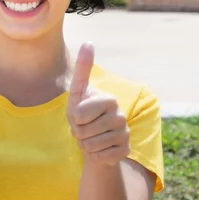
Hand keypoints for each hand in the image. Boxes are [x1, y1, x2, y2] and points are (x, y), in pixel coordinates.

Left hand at [67, 43, 129, 165]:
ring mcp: (125, 133)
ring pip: (91, 146)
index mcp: (109, 99)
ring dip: (85, 145)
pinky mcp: (125, 150)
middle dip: (78, 133)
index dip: (73, 119)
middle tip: (85, 128)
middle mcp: (120, 115)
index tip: (80, 115)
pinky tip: (100, 149)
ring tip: (91, 138)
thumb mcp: (77, 93)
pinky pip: (101, 157)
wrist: (95, 139)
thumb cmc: (83, 114)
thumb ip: (83, 68)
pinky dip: (95, 156)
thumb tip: (88, 42)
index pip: (79, 115)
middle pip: (83, 131)